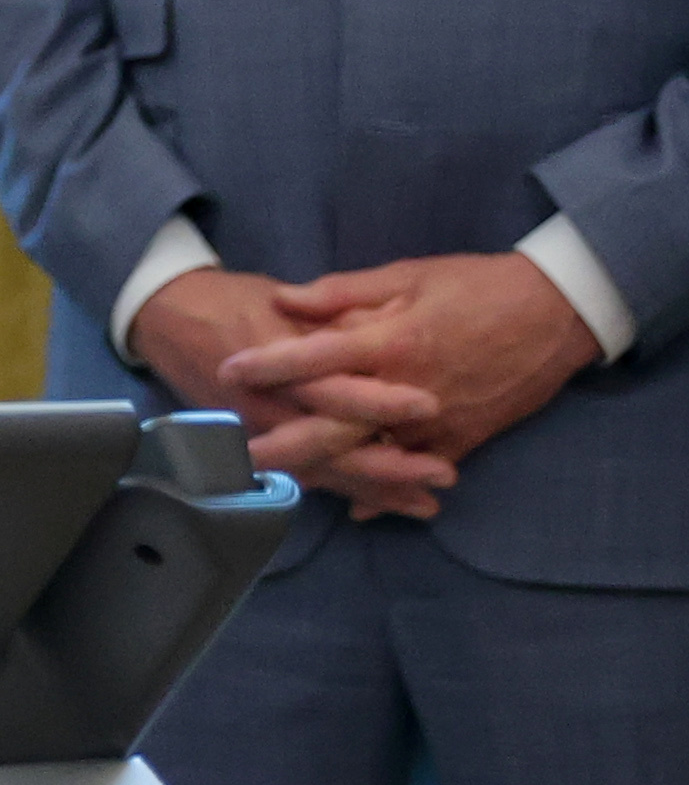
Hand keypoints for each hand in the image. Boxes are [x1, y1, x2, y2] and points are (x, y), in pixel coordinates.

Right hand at [126, 264, 445, 514]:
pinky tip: (380, 507)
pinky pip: (304, 475)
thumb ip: (326, 313)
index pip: (334, 388)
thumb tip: (374, 328)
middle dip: (389, 464)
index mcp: (278, 363)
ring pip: (322, 470)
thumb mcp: (279, 294)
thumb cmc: (231, 300)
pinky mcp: (254, 443)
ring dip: (375, 489)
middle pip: (334, 445)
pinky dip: (343, 492)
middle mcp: (268, 405)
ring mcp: (259, 430)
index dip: (381, 400)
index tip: (430, 405)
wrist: (167, 318)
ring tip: (425, 504)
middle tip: (445, 474)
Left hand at [228, 251, 601, 512]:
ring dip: (327, 474)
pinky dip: (388, 492)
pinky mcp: (465, 438)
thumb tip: (285, 300)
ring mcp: (437, 420)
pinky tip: (357, 509)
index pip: (315, 357)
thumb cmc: (479, 285)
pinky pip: (417, 471)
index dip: (268, 364)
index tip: (225, 371)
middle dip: (283, 444)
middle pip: (334, 426)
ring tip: (280, 483)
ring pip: (372, 457)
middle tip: (236, 455)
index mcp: (391, 341)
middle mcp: (408, 388)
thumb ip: (344, 292)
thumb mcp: (410, 275)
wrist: (558, 312)